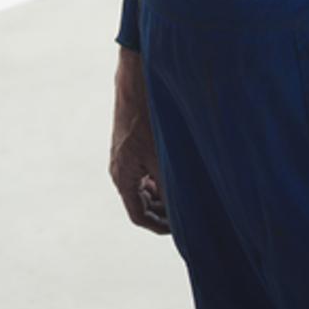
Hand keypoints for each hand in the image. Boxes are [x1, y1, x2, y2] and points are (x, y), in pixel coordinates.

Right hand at [109, 47, 168, 235]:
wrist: (137, 80)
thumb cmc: (149, 117)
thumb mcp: (162, 158)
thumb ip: (169, 188)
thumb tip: (182, 215)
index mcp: (123, 177)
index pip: (139, 216)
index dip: (161, 227)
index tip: (182, 228)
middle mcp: (120, 170)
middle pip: (140, 205)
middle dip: (164, 212)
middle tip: (188, 212)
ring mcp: (124, 157)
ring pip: (143, 189)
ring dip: (162, 196)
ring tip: (186, 193)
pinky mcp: (130, 145)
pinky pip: (143, 173)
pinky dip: (158, 180)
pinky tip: (176, 173)